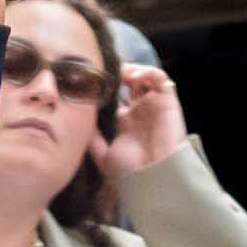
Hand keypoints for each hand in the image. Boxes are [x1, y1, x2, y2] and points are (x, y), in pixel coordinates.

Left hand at [101, 62, 187, 177]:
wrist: (154, 177)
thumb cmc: (131, 172)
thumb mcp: (103, 156)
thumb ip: (93, 139)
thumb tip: (79, 120)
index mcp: (125, 122)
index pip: (115, 96)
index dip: (106, 86)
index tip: (92, 81)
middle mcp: (139, 111)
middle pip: (129, 82)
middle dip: (118, 73)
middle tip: (105, 70)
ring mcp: (153, 105)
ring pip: (144, 77)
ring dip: (132, 69)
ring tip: (120, 73)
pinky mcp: (167, 101)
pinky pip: (160, 78)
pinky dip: (148, 72)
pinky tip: (134, 77)